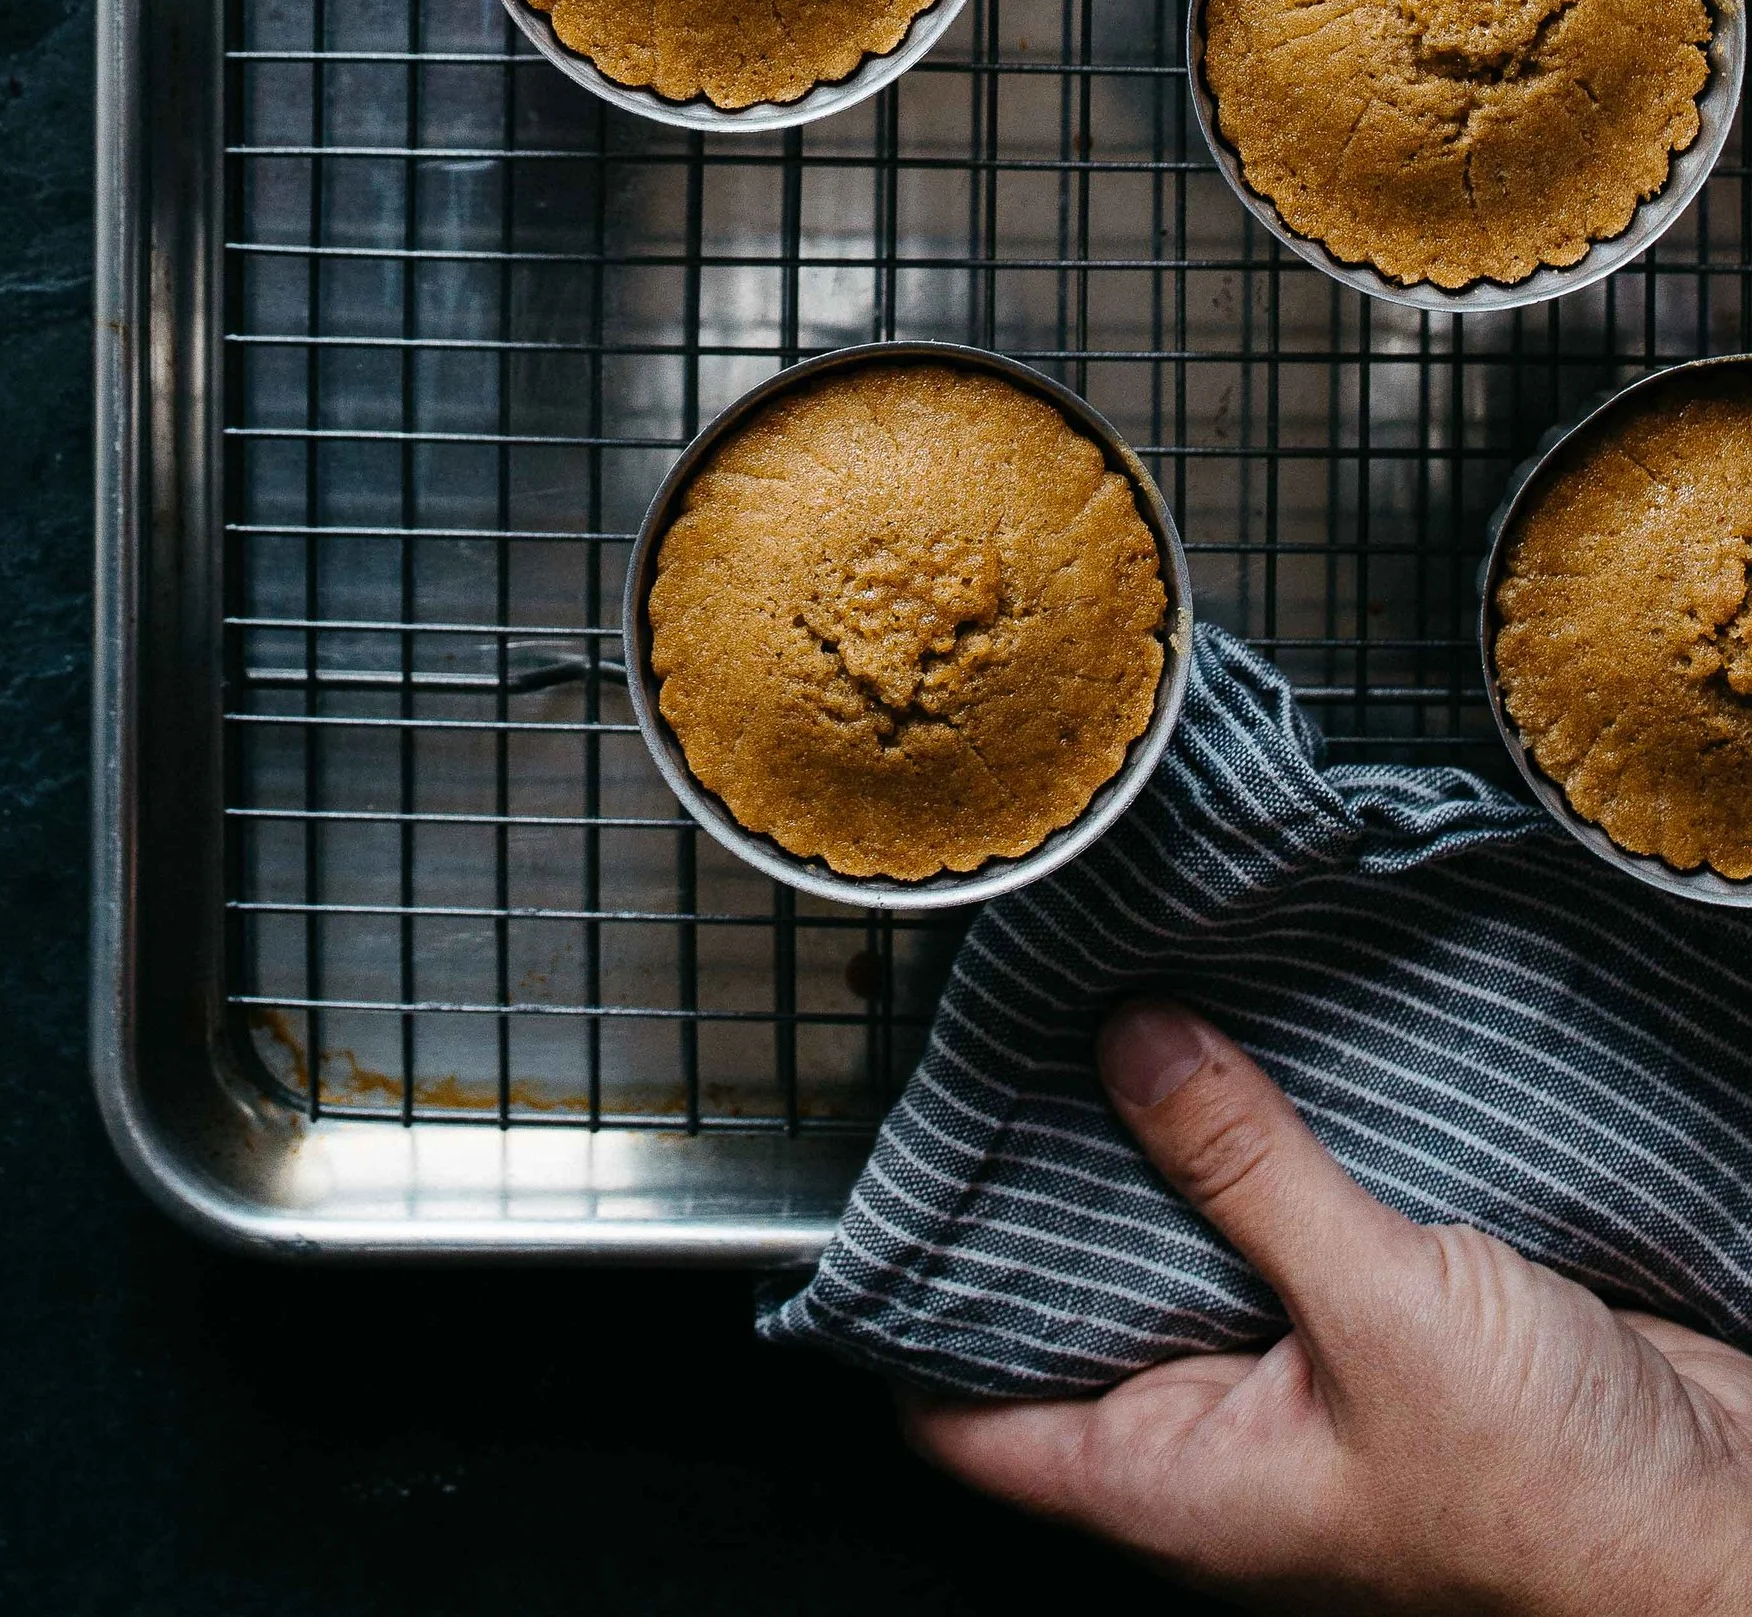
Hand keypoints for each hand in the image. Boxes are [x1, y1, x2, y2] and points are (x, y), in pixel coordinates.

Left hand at [903, 1002, 1751, 1615]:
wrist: (1732, 1542)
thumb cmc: (1565, 1516)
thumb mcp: (1381, 1314)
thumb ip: (1249, 1175)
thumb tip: (1128, 1047)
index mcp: (1173, 1486)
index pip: (965, 1415)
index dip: (904, 1305)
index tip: (879, 1173)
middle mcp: (1217, 1446)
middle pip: (1068, 1308)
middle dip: (1038, 1181)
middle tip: (1004, 1033)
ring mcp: (1300, 1390)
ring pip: (1181, 1252)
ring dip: (1160, 1144)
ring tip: (1112, 1004)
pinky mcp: (1385, 1333)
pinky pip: (1286, 1231)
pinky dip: (1263, 1149)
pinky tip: (1250, 1050)